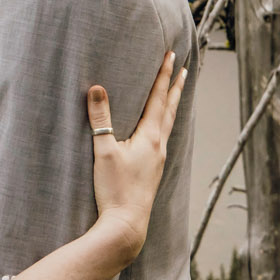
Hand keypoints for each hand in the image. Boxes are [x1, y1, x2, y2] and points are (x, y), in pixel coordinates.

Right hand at [87, 52, 187, 262]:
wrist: (126, 225)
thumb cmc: (115, 189)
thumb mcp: (104, 151)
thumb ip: (100, 119)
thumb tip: (97, 88)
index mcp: (150, 137)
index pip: (158, 98)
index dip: (163, 75)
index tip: (171, 55)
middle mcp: (159, 147)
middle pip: (170, 109)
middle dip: (175, 87)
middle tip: (183, 68)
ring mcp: (158, 161)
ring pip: (169, 124)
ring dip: (172, 105)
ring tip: (176, 93)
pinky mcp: (153, 172)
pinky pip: (163, 139)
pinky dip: (165, 124)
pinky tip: (159, 131)